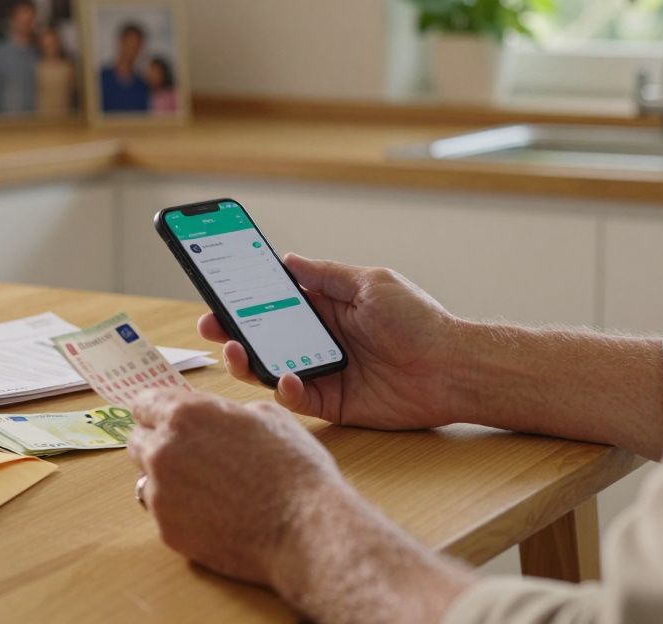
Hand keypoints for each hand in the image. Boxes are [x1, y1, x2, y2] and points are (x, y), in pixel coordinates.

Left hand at [126, 389, 348, 585]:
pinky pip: (164, 514)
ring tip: (212, 489)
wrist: (306, 528)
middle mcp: (163, 450)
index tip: (164, 417)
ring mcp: (161, 494)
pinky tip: (217, 514)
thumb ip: (225, 412)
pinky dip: (183, 512)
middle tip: (193, 455)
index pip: (143, 403)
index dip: (157, 409)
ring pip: (148, 480)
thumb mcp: (267, 416)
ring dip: (170, 480)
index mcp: (186, 414)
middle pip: (138, 442)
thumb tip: (214, 418)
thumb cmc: (294, 468)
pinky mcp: (168, 530)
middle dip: (160, 444)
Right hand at [198, 254, 466, 429]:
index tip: (217, 289)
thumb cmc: (418, 320)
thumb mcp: (370, 283)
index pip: (276, 300)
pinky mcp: (334, 403)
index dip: (246, 297)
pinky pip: (299, 399)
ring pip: (273, 369)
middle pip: (265, 336)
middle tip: (210, 325)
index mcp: (328, 307)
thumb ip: (326, 275)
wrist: (452, 368)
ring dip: (249, 361)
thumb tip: (288, 259)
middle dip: (233, 330)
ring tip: (235, 352)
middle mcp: (321, 339)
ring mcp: (325, 372)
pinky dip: (287, 390)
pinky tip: (287, 379)